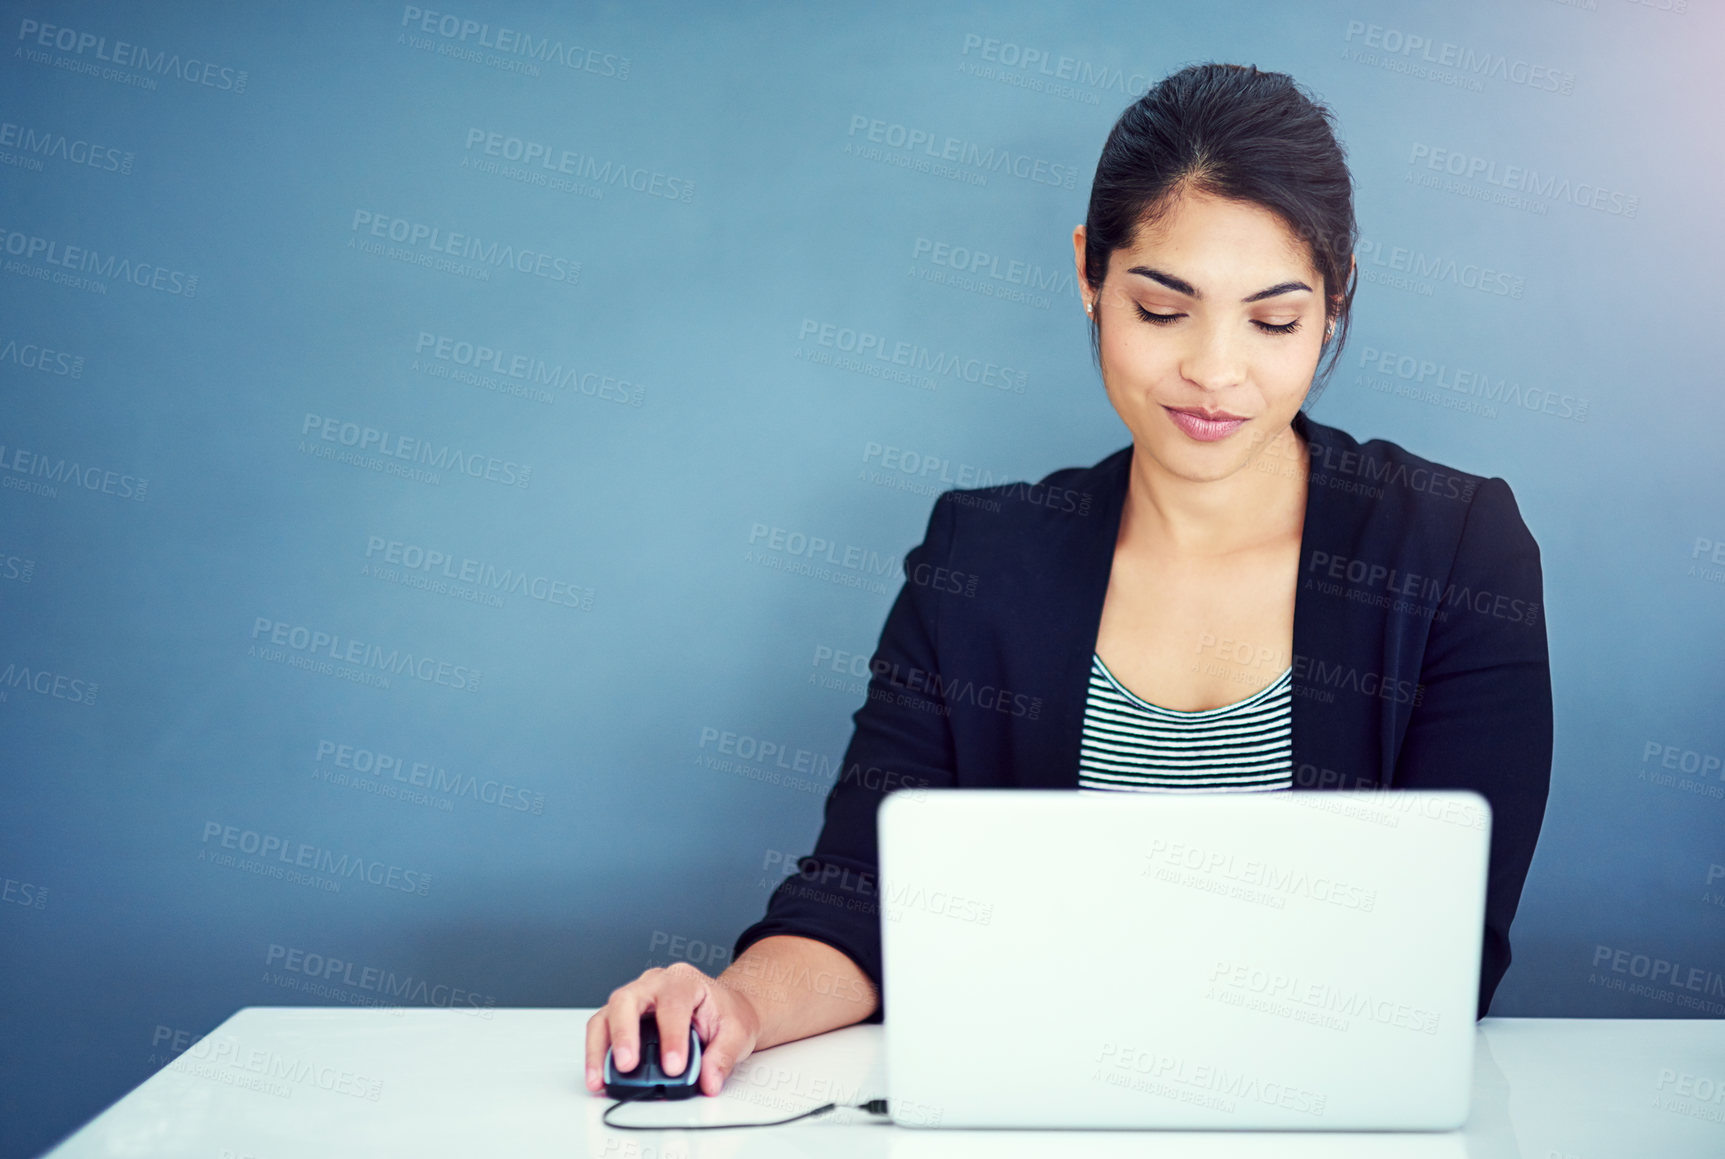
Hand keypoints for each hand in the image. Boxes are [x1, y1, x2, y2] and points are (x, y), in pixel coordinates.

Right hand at [584, 962, 761, 1097]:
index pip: (674, 1005)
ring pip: (606, 1015)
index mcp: (684, 981)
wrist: (722, 1007)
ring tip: (600, 1079)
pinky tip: (598, 1076)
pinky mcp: (621, 1016)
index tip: (673, 1068)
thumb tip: (709, 1080)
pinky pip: (601, 1030)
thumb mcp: (738, 1032)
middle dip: (624, 1034)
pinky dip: (596, 1053)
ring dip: (600, 1048)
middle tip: (627, 1065)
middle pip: (628, 1000)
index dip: (672, 1037)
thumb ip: (723, 1057)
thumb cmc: (727, 1013)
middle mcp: (654, 983)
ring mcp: (634, 997)